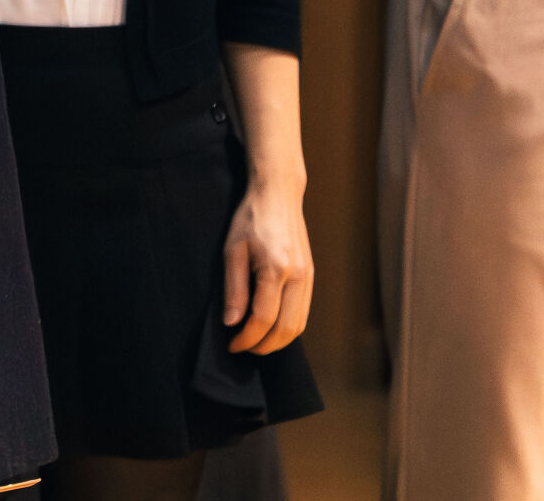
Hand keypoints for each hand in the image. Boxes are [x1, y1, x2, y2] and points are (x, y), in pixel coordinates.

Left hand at [222, 175, 313, 353]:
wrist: (278, 194)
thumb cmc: (250, 218)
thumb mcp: (232, 250)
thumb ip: (233, 289)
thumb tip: (232, 323)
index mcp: (276, 269)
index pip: (263, 319)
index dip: (246, 338)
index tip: (231, 344)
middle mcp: (298, 276)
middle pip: (286, 330)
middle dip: (263, 346)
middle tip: (243, 347)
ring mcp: (309, 277)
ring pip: (299, 325)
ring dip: (278, 341)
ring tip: (255, 341)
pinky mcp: (311, 276)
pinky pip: (303, 312)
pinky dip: (289, 327)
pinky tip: (271, 326)